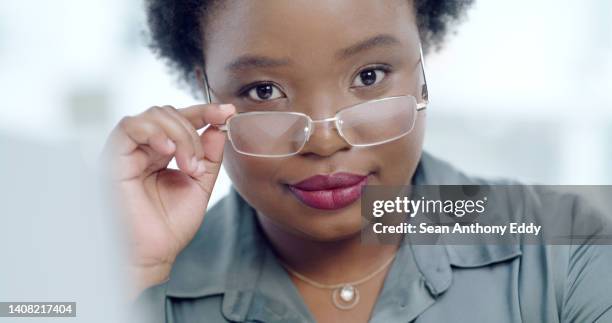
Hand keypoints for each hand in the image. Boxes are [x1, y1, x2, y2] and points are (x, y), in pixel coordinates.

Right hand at [101, 104, 234, 295]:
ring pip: (154, 116)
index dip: (205, 111)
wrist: (153, 253)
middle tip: (198, 163)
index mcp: (162, 154)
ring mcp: (128, 152)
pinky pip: (129, 127)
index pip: (182, 120)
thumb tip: (220, 126)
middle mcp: (144, 149)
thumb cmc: (169, 226)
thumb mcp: (200, 184)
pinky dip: (154, 132)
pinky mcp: (113, 157)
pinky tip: (168, 151)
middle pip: (170, 113)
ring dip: (179, 135)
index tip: (228, 112)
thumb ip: (209, 155)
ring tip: (187, 164)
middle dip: (194, 130)